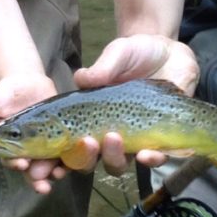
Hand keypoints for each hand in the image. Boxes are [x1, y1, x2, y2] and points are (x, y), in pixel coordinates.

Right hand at [0, 72, 69, 193]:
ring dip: (55, 172)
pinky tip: (75, 159)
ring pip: (50, 165)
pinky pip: (66, 151)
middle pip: (32, 171)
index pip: (12, 161)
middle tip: (43, 185)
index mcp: (10, 147)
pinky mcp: (61, 136)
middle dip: (37, 179)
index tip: (21, 164)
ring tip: (60, 174)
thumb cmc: (5, 93)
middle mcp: (28, 150)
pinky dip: (70, 157)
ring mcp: (45, 144)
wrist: (26, 78)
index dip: (16, 165)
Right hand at [57, 35, 200, 177]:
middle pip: (88, 159)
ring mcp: (132, 139)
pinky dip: (149, 161)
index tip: (46, 156)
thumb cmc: (137, 53)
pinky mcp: (159, 140)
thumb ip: (102, 68)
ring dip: (113, 158)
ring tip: (114, 139)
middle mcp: (107, 131)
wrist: (170, 52)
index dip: (55, 155)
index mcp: (90, 113)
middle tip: (87, 142)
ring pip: (117, 164)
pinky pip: (153, 159)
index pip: (67, 141)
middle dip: (83, 159)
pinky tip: (147, 154)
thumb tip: (80, 79)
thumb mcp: (118, 54)